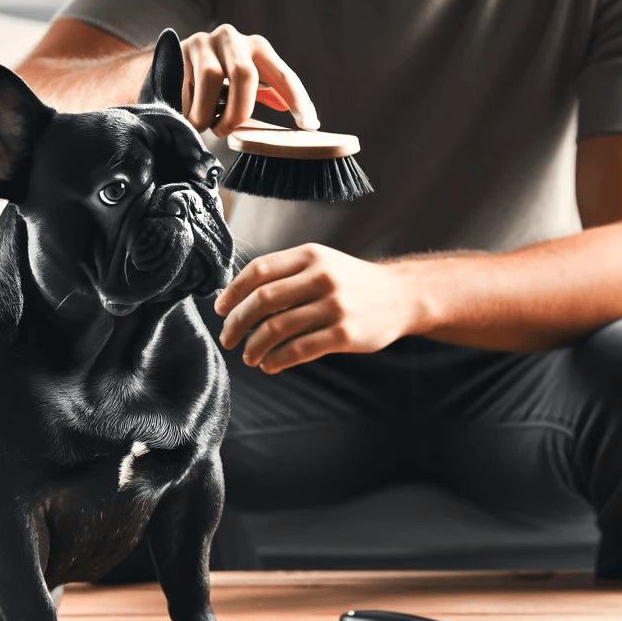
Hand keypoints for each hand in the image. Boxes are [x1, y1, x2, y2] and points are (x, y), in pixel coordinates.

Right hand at [179, 24, 318, 136]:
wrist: (170, 63)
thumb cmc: (217, 81)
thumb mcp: (243, 84)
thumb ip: (267, 94)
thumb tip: (301, 116)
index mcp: (257, 47)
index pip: (284, 75)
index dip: (299, 100)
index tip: (309, 125)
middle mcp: (233, 38)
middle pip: (244, 74)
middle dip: (237, 111)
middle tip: (226, 131)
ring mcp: (204, 41)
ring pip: (211, 78)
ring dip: (206, 111)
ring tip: (203, 124)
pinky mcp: (178, 49)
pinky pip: (185, 83)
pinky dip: (187, 106)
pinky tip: (186, 112)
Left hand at [215, 244, 423, 372]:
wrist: (402, 296)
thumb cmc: (353, 282)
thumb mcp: (322, 263)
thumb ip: (286, 273)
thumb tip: (239, 296)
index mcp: (310, 255)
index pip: (258, 270)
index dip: (233, 292)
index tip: (220, 310)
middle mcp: (321, 277)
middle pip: (262, 300)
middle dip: (237, 323)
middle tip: (227, 338)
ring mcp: (335, 306)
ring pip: (277, 328)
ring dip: (255, 346)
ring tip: (249, 356)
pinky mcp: (345, 334)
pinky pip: (300, 350)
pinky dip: (278, 360)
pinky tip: (270, 365)